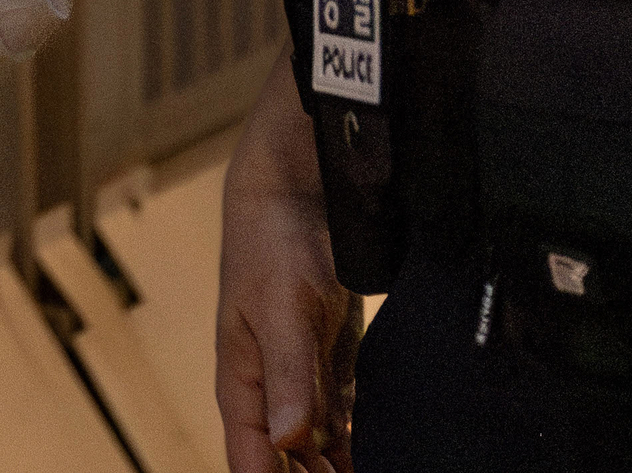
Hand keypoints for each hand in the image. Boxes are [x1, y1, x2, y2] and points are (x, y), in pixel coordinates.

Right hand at [215, 62, 361, 472]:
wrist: (296, 187)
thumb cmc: (274, 241)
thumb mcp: (282, 307)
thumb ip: (289, 373)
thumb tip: (289, 439)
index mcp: (244, 383)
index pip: (253, 462)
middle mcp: (271, 387)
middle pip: (289, 462)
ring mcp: (302, 374)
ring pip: (320, 444)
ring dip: (343, 466)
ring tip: (387, 471)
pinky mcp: (331, 357)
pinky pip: (344, 415)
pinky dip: (360, 439)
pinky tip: (388, 451)